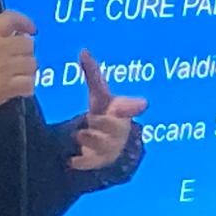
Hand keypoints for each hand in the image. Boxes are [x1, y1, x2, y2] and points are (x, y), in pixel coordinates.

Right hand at [0, 11, 37, 128]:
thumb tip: (13, 39)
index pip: (12, 19)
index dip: (26, 23)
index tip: (31, 30)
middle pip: (28, 44)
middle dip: (26, 53)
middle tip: (20, 61)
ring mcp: (3, 68)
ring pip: (32, 64)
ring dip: (28, 71)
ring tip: (20, 76)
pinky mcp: (6, 87)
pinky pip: (30, 83)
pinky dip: (27, 87)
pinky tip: (20, 89)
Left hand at [68, 48, 146, 169]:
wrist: (108, 145)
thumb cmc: (105, 114)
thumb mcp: (99, 95)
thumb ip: (92, 74)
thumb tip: (83, 50)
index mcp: (121, 112)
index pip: (130, 107)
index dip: (135, 106)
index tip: (143, 104)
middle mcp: (120, 131)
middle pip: (114, 127)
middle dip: (102, 123)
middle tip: (92, 119)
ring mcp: (111, 149)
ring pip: (102, 145)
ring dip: (89, 139)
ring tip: (79, 134)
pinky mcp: (100, 164)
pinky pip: (90, 163)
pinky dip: (81, 161)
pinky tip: (72, 159)